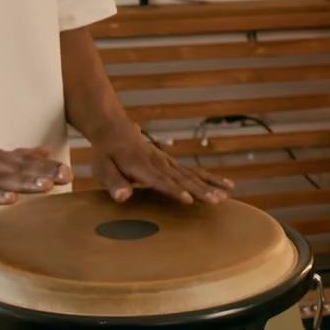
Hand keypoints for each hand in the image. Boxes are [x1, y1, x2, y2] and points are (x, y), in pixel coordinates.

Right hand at [0, 146, 69, 221]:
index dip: (46, 166)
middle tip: (67, 177)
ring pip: (1, 180)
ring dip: (24, 182)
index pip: (22, 160)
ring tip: (47, 186)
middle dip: (42, 172)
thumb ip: (12, 158)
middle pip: (16, 168)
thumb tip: (42, 151)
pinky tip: (11, 200)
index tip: (69, 171)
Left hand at [90, 126, 235, 204]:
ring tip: (226, 194)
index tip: (189, 200)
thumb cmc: (107, 154)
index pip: (160, 181)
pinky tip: (226, 184)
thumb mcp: (102, 169)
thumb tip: (123, 197)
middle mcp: (159, 164)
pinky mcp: (173, 163)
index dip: (174, 191)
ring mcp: (168, 162)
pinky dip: (210, 178)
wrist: (114, 128)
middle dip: (200, 190)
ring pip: (192, 174)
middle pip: (182, 178)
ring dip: (209, 185)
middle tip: (217, 201)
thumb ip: (114, 183)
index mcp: (142, 167)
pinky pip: (194, 171)